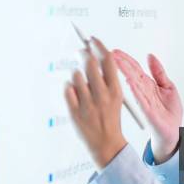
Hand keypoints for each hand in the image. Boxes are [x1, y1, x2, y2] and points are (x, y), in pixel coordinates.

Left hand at [64, 37, 126, 168]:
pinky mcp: (75, 112)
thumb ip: (106, 78)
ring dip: (76, 74)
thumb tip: (93, 54)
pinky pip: (67, 89)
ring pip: (75, 75)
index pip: (107, 60)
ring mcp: (87, 104)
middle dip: (83, 53)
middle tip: (81, 52)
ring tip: (80, 82)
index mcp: (115, 91)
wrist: (106, 144)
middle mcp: (102, 96)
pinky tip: (74, 93)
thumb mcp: (116, 97)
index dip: (99, 46)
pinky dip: (68, 87)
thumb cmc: (110, 118)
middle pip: (90, 63)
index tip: (93, 40)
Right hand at [112, 49, 182, 163]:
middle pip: (131, 74)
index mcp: (148, 85)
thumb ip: (159, 72)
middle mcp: (144, 91)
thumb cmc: (170, 113)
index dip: (126, 59)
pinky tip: (129, 81)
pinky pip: (141, 99)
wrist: (173, 131)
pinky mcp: (148, 111)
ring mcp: (144, 100)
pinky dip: (135, 90)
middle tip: (110, 54)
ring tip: (116, 62)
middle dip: (121, 63)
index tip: (115, 52)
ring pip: (133, 84)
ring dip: (125, 72)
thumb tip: (151, 57)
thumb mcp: (168, 86)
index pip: (135, 68)